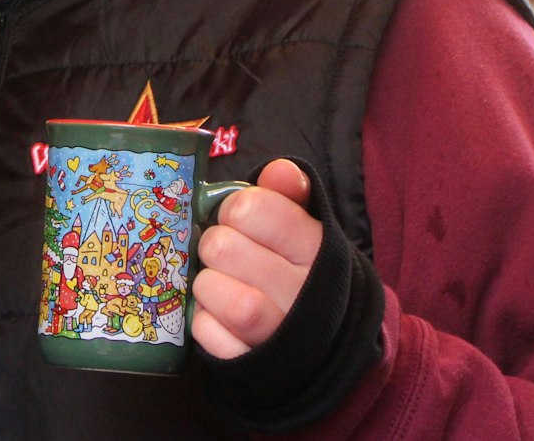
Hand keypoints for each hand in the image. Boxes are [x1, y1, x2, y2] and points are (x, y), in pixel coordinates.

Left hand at [191, 159, 322, 358]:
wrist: (330, 349)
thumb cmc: (307, 276)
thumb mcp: (309, 232)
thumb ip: (290, 196)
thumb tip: (279, 170)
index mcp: (317, 250)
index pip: (254, 209)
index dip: (236, 209)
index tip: (241, 220)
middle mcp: (301, 292)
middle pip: (222, 247)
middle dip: (215, 245)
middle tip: (226, 253)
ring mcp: (276, 333)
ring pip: (212, 290)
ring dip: (206, 283)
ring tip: (221, 284)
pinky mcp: (248, 362)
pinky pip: (205, 331)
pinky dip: (203, 320)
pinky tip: (219, 315)